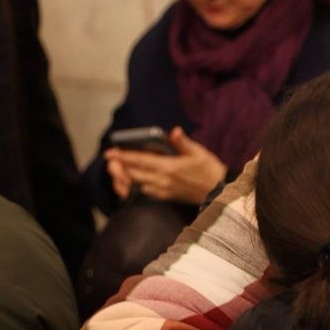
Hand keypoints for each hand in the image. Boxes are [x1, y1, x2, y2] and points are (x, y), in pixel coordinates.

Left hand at [104, 126, 226, 204]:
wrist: (219, 192)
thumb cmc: (210, 170)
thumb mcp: (199, 153)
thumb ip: (183, 142)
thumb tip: (174, 131)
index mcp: (168, 167)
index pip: (140, 160)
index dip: (123, 156)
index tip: (110, 152)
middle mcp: (162, 180)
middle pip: (133, 173)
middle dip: (120, 166)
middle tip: (111, 159)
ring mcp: (163, 190)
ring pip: (137, 183)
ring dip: (126, 176)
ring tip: (120, 168)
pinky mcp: (166, 197)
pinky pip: (145, 191)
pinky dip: (137, 185)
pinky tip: (136, 179)